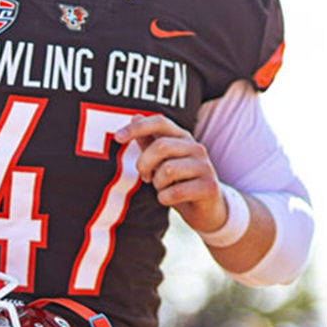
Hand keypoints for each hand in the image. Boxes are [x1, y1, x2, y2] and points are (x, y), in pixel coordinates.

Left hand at [114, 114, 226, 232]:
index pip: (160, 122)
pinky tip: (169, 198)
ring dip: (158, 183)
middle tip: (145, 176)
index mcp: (182, 137)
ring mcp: (205, 166)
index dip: (137, 128)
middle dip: (144, 164)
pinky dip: (165, 198)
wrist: (205, 209)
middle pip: (160, 146)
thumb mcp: (161, 161)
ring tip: (163, 187)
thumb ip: (149, 141)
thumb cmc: (179, 181)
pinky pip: (175, 192)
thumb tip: (135, 117)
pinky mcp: (209, 186)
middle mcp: (196, 147)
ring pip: (167, 170)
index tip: (117, 137)